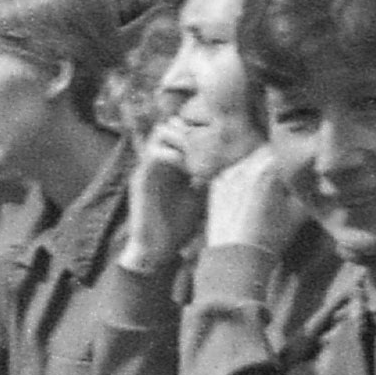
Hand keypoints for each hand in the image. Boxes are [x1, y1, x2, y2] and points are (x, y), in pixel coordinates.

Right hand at [121, 113, 233, 273]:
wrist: (157, 250)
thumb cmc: (179, 225)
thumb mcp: (201, 197)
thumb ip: (210, 178)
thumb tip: (234, 166)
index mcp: (173, 163)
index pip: (182, 130)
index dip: (198, 128)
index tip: (219, 137)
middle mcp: (160, 161)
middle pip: (170, 124)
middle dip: (189, 128)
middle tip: (208, 142)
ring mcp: (149, 168)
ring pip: (160, 133)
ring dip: (180, 137)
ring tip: (197, 153)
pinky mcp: (141, 179)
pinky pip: (153, 155)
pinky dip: (171, 154)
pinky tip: (186, 166)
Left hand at [203, 143, 306, 255]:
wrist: (236, 259)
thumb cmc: (270, 237)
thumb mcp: (298, 214)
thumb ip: (309, 192)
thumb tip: (318, 180)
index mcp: (268, 169)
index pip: (286, 150)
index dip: (296, 158)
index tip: (302, 168)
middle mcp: (246, 166)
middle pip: (267, 152)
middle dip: (277, 161)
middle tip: (285, 177)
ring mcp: (228, 174)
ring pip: (250, 161)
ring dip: (260, 168)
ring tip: (267, 187)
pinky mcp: (217, 185)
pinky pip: (235, 172)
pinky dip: (244, 178)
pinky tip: (250, 195)